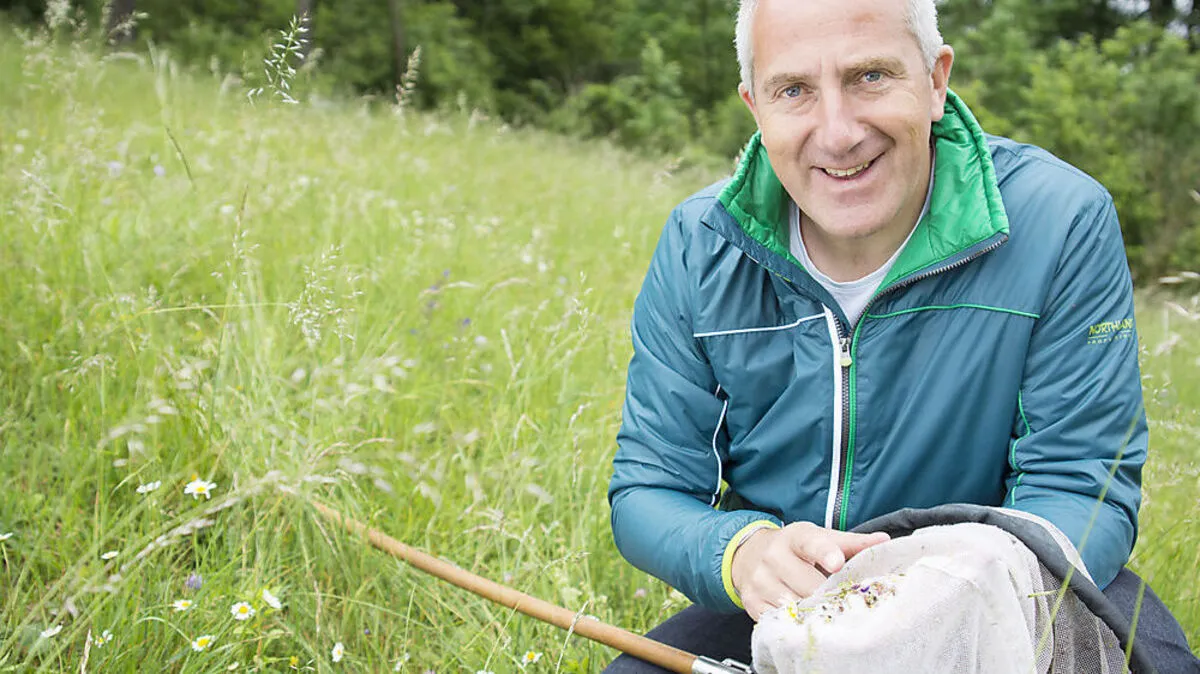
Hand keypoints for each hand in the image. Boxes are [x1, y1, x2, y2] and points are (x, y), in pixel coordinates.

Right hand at [731, 521, 889, 620]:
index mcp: (794, 537)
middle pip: (808, 585)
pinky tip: (802, 616)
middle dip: (827, 595)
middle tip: (841, 600)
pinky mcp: (752, 602)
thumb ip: (851, 543)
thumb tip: (883, 542)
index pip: (810, 543)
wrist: (748, 554)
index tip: (837, 563)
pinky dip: (794, 621)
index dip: (825, 553)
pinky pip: (780, 619)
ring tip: (822, 608)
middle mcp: (773, 556)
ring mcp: (760, 580)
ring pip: (795, 605)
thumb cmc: (793, 547)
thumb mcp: (819, 538)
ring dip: (813, 611)